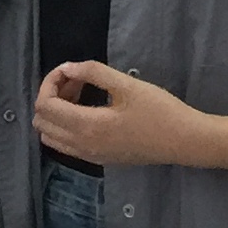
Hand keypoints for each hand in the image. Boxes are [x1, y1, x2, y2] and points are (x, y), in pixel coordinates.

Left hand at [30, 61, 208, 168]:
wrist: (185, 141)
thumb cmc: (159, 110)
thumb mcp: (126, 85)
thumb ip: (93, 73)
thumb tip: (66, 68)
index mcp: (87, 127)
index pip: (45, 106)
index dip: (50, 83)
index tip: (68, 70)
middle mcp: (83, 146)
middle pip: (42, 122)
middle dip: (51, 96)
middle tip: (76, 80)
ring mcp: (91, 156)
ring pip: (51, 136)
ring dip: (57, 112)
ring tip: (80, 93)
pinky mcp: (100, 159)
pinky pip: (66, 144)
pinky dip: (66, 125)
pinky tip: (88, 109)